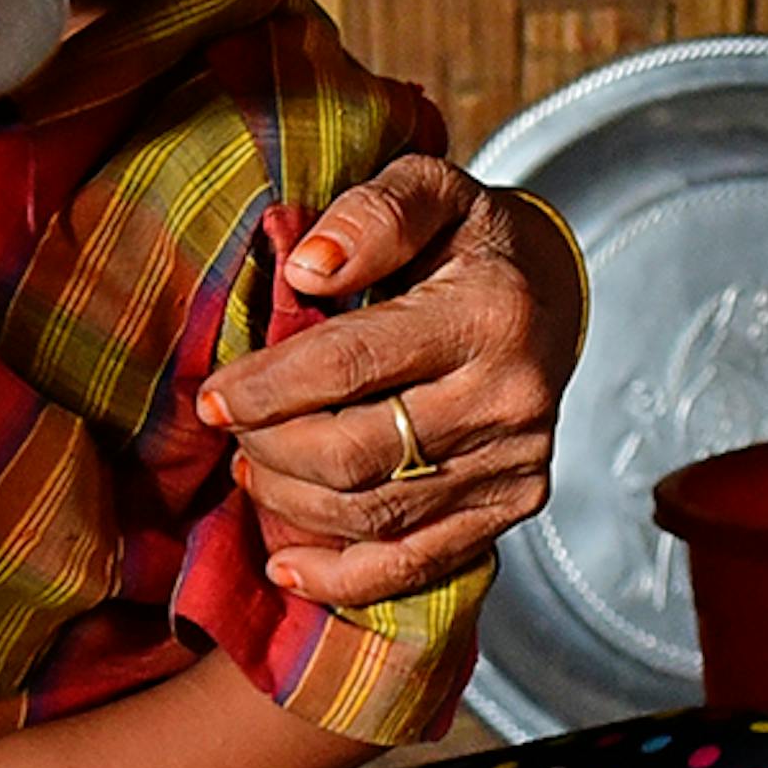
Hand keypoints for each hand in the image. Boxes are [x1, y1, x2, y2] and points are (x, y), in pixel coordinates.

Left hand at [203, 159, 573, 608]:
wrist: (554, 294)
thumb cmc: (471, 241)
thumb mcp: (431, 189)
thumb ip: (373, 214)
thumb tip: (306, 270)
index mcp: (490, 314)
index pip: (353, 365)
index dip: (268, 388)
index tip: (213, 396)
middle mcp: (511, 398)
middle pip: (358, 454)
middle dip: (272, 448)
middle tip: (231, 428)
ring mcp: (516, 463)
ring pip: (375, 513)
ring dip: (292, 502)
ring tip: (252, 469)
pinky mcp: (512, 507)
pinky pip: (416, 563)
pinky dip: (343, 579)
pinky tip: (287, 566)